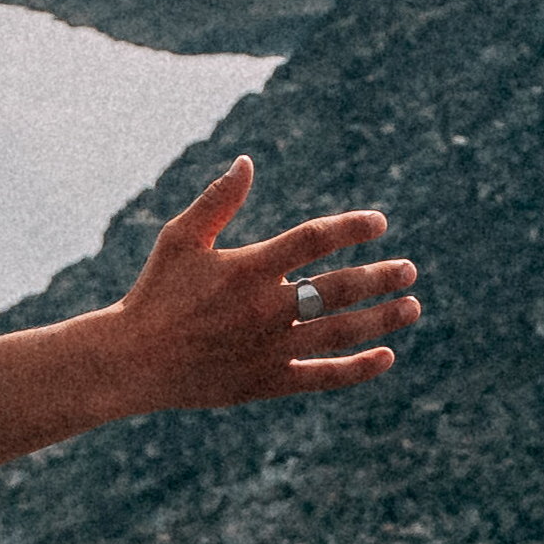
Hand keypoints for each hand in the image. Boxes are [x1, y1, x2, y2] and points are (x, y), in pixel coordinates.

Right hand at [111, 159, 417, 411]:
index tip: (379, 223)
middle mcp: (264, 308)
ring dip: (380, 319)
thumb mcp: (180, 238)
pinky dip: (357, 368)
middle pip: (337, 289)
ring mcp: (269, 348)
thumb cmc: (156, 293)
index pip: (313, 240)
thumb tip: (246, 161)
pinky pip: (322, 376)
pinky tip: (386, 357)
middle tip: (410, 270)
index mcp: (247, 268)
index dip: (351, 228)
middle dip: (380, 277)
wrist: (132, 360)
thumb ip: (217, 200)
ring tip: (411, 306)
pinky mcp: (267, 381)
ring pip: (339, 332)